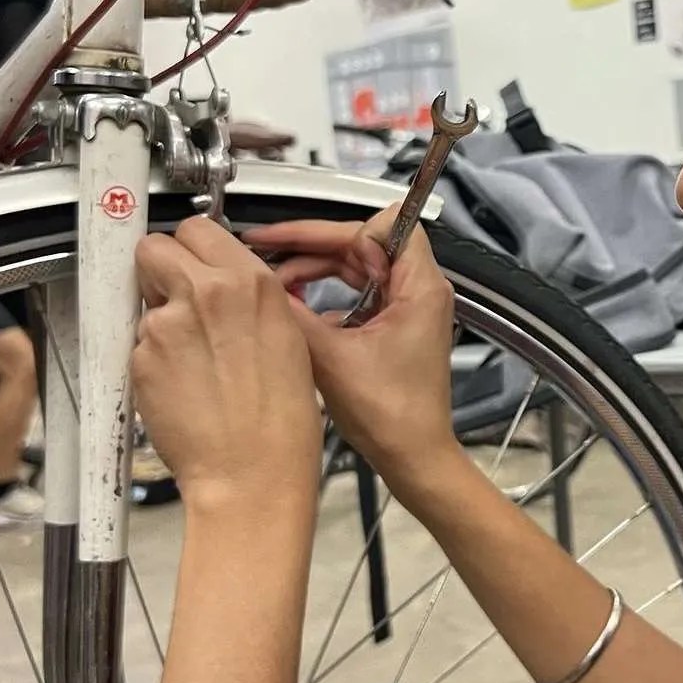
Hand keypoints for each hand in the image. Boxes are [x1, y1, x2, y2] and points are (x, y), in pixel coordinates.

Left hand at [133, 217, 321, 514]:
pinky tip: (180, 381)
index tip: (192, 262)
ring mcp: (168, 324)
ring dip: (157, 318)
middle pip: (154, 246)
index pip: (197, 227)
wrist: (252, 470)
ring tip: (190, 358)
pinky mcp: (141, 357)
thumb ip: (247, 295)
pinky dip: (151, 357)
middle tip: (177, 298)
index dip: (191, 248)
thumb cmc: (278, 418)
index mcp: (250, 282)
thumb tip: (222, 278)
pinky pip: (136, 341)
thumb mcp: (286, 334)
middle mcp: (206, 292)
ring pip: (142, 297)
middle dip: (159, 268)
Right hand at [245, 211, 457, 488]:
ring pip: (355, 267)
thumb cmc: (394, 418)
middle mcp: (418, 291)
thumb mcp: (332, 359)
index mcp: (419, 288)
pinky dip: (324, 293)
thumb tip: (263, 287)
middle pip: (361, 243)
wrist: (413, 458)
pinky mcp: (394, 325)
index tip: (295, 239)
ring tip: (273, 281)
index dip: (336, 229)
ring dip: (314, 269)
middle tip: (265, 249)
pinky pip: (356, 293)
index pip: (382, 225)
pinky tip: (295, 306)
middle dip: (311, 246)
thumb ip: (296, 315)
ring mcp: (406, 307)